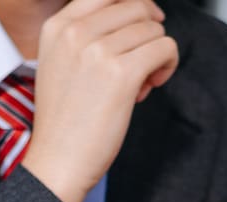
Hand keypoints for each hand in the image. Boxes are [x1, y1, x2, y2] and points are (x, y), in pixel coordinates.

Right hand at [22, 0, 178, 201]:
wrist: (58, 161)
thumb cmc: (65, 121)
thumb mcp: (61, 63)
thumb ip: (86, 35)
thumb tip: (137, 15)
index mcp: (58, 26)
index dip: (134, 5)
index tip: (145, 22)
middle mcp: (75, 32)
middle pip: (135, 6)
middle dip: (148, 31)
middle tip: (143, 61)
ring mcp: (98, 51)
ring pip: (153, 29)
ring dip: (157, 54)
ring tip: (141, 82)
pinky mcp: (121, 74)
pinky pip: (165, 47)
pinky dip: (168, 64)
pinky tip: (152, 84)